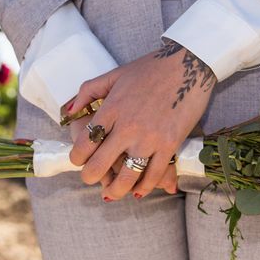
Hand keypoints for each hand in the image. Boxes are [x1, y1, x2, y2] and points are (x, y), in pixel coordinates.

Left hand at [68, 38, 214, 200]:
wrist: (189, 66)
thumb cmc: (151, 68)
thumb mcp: (115, 74)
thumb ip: (89, 91)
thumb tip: (70, 112)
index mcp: (111, 109)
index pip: (84, 144)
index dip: (77, 159)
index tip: (80, 161)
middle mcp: (127, 128)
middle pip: (99, 166)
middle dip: (90, 177)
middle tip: (91, 178)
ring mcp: (150, 139)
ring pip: (127, 177)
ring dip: (116, 191)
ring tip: (112, 193)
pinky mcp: (170, 145)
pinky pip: (154, 175)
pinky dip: (145, 188)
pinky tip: (139, 190)